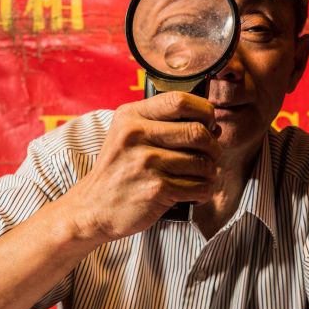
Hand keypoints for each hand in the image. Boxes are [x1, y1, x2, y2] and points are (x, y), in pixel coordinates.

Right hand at [61, 92, 220, 241]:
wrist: (94, 208)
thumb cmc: (119, 171)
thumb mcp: (128, 136)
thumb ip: (164, 125)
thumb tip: (215, 127)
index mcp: (131, 116)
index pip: (180, 100)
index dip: (205, 112)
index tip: (208, 126)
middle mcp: (136, 135)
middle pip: (198, 132)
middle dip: (213, 147)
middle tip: (209, 158)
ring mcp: (146, 162)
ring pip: (202, 163)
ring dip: (209, 174)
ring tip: (199, 179)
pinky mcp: (156, 189)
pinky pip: (198, 187)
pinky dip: (203, 192)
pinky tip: (193, 194)